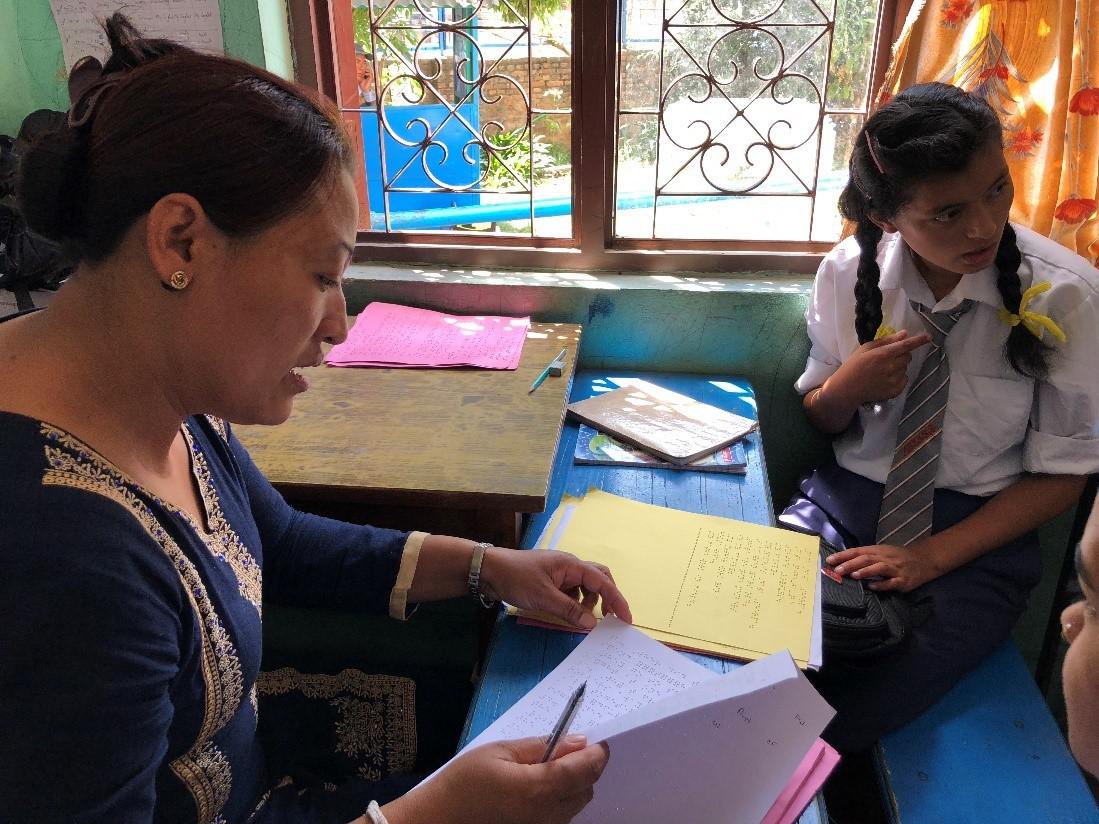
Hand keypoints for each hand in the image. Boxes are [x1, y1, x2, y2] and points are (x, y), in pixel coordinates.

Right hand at [388, 735, 609, 823]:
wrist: (441, 819)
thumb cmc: (466, 781)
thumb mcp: (501, 751)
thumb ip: (542, 746)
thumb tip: (578, 741)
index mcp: (539, 788)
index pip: (587, 769)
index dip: (598, 752)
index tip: (596, 740)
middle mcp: (548, 814)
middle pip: (587, 788)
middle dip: (586, 767)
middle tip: (566, 749)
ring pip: (578, 804)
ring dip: (575, 783)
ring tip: (548, 767)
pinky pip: (563, 816)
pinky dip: (562, 798)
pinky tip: (539, 787)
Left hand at [481, 548, 632, 628]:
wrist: (489, 571)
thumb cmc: (517, 579)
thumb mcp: (544, 597)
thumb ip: (570, 611)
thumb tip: (593, 624)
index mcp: (571, 564)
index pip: (602, 581)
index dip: (617, 599)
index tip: (627, 618)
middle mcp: (569, 566)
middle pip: (598, 579)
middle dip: (607, 597)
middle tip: (610, 618)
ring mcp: (560, 572)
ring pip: (585, 586)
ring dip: (589, 602)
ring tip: (583, 618)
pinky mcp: (551, 580)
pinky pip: (571, 591)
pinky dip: (575, 603)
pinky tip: (569, 613)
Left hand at [825, 543, 941, 591]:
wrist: (924, 560)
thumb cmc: (898, 557)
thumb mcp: (882, 552)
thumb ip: (866, 556)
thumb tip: (844, 562)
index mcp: (878, 550)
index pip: (857, 551)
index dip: (843, 555)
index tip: (829, 560)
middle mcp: (885, 558)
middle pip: (866, 559)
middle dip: (850, 564)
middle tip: (836, 570)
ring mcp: (895, 569)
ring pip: (879, 568)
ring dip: (865, 571)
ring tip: (853, 575)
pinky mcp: (903, 581)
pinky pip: (891, 583)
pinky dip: (881, 584)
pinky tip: (872, 587)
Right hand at [829, 330, 930, 405]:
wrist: (847, 389)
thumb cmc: (854, 365)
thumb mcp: (865, 348)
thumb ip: (886, 341)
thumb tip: (904, 334)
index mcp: (882, 354)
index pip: (906, 345)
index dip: (918, 340)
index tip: (929, 336)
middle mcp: (891, 367)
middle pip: (908, 356)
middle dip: (902, 354)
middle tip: (888, 357)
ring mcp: (894, 380)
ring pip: (905, 368)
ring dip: (899, 366)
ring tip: (884, 370)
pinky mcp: (895, 391)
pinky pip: (904, 379)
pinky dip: (898, 377)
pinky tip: (885, 379)